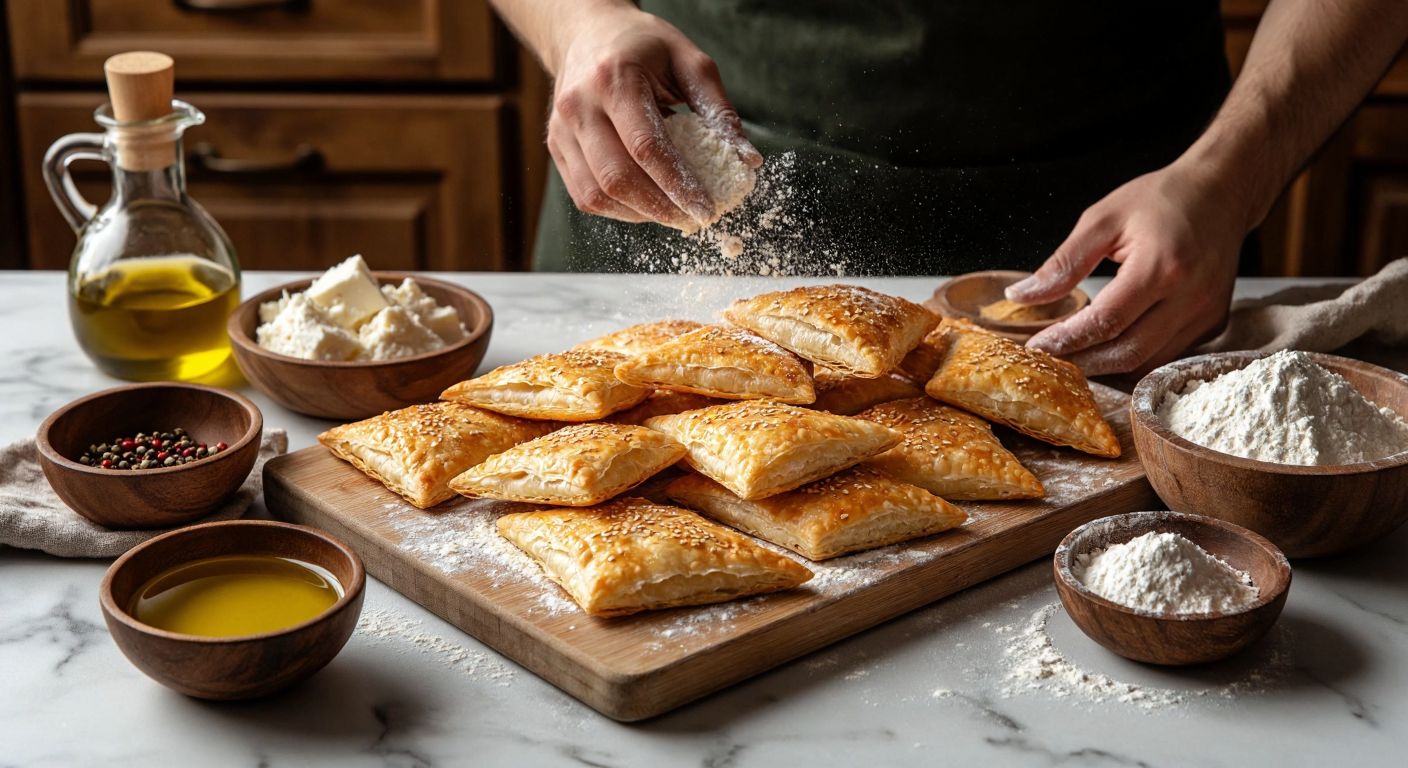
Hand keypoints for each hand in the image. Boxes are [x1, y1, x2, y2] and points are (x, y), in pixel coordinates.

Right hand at [547, 5, 761, 229]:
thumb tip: (747, 159)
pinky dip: (619, 210)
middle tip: (693, 220)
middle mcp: (579, 106)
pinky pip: (585, 196)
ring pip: (597, 195)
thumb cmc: (642, 46)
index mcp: (614, 79)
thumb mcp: (688, 60)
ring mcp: (561, 130)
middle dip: (660, 209)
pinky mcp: (556, 147)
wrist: (586, 32)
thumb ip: (717, 109)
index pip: (646, 147)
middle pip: (617, 178)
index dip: (678, 185)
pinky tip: (646, 205)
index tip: (707, 209)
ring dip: (639, 214)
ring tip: (673, 213)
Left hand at [1005, 163, 1246, 375]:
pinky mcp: (1213, 323)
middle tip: (1050, 358)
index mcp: (1161, 267)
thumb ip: (1063, 263)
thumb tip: (1021, 297)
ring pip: (1147, 362)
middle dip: (1083, 362)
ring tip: (1073, 354)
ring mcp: (1206, 314)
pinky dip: (1134, 357)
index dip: (1067, 340)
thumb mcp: (1103, 219)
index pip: (1105, 322)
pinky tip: (1108, 345)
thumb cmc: (1161, 199)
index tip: (1036, 348)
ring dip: (1106, 365)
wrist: (1222, 192)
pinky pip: (1167, 356)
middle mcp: (1190, 297)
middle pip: (1127, 352)